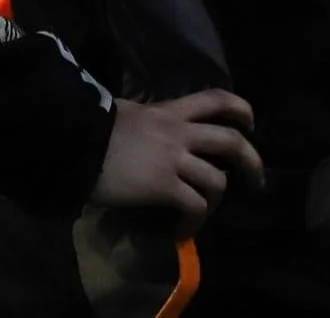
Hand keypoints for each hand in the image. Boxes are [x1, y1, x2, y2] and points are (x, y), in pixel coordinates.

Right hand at [89, 89, 262, 236]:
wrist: (74, 143)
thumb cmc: (93, 127)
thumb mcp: (128, 112)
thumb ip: (148, 119)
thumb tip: (148, 127)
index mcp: (170, 111)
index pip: (216, 99)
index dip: (240, 109)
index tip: (249, 124)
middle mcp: (180, 132)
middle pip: (232, 141)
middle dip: (252, 162)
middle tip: (255, 180)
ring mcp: (174, 160)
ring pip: (216, 181)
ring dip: (216, 202)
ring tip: (204, 214)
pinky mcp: (164, 186)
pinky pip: (193, 206)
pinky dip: (192, 223)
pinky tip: (180, 231)